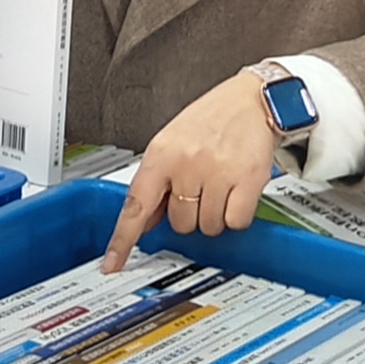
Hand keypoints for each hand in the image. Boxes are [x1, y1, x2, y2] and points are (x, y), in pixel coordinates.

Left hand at [102, 73, 287, 272]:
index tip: (113, 264)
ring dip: (215, 214)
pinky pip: (235, 222)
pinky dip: (237, 214)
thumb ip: (158, 181)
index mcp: (161, 153)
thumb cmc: (210, 120)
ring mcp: (217, 172)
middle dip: (190, 212)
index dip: (123, 239)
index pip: (136, 205)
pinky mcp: (248, 180)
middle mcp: (186, 163)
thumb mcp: (172, 142)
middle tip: (201, 185)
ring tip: (220, 183)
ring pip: (208, 226)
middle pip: (180, 224)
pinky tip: (237, 190)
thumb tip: (147, 221)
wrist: (251, 100)